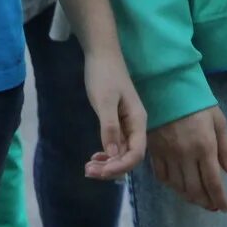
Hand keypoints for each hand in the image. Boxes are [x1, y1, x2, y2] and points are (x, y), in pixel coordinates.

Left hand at [81, 46, 147, 180]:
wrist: (101, 54)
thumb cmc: (104, 75)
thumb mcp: (105, 101)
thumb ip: (109, 127)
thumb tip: (112, 155)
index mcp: (138, 121)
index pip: (136, 154)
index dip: (121, 166)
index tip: (101, 171)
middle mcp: (135, 126)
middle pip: (129, 156)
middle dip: (112, 168)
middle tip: (88, 171)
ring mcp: (126, 125)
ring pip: (121, 152)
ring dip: (107, 164)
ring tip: (88, 167)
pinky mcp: (117, 121)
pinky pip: (115, 145)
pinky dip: (105, 154)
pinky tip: (94, 157)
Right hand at [147, 106, 226, 211]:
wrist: (167, 88)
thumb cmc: (197, 103)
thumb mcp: (218, 121)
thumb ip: (226, 149)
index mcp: (204, 147)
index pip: (213, 182)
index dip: (220, 199)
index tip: (225, 208)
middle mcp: (185, 155)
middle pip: (195, 189)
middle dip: (205, 202)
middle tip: (212, 206)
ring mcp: (168, 155)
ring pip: (178, 186)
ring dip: (190, 197)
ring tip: (198, 199)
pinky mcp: (154, 151)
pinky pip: (162, 177)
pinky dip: (172, 186)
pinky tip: (179, 187)